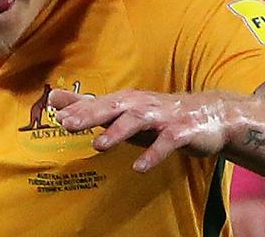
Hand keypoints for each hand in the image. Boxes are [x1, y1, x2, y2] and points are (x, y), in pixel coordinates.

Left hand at [49, 89, 240, 171]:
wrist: (211, 114)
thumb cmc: (158, 114)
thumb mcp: (122, 110)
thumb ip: (87, 106)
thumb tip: (53, 98)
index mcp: (126, 100)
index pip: (97, 103)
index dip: (77, 109)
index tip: (55, 116)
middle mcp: (141, 105)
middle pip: (112, 106)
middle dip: (90, 114)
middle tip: (68, 124)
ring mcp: (162, 117)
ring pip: (137, 120)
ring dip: (117, 131)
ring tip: (99, 145)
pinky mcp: (181, 131)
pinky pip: (166, 143)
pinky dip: (153, 154)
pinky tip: (140, 167)